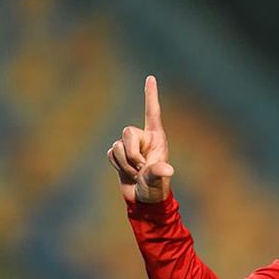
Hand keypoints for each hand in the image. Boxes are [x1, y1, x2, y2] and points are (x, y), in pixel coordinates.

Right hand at [107, 76, 173, 202]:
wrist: (144, 201)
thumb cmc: (156, 189)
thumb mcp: (158, 181)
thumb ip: (159, 172)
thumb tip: (168, 170)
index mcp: (157, 138)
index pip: (152, 112)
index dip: (150, 95)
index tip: (150, 77)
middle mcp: (144, 139)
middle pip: (127, 132)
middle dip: (131, 153)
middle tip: (140, 168)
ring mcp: (131, 146)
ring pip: (117, 146)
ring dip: (125, 163)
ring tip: (136, 173)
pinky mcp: (119, 155)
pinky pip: (110, 154)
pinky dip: (117, 165)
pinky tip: (127, 172)